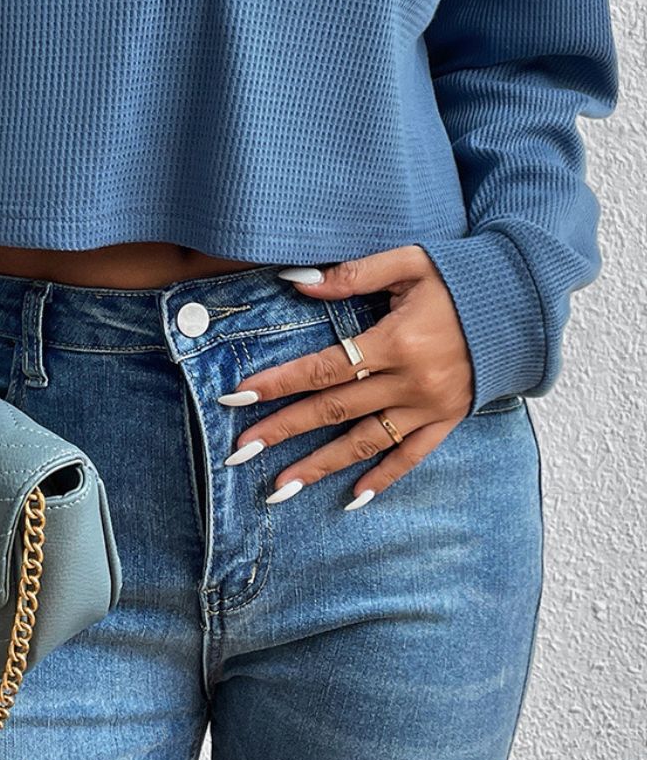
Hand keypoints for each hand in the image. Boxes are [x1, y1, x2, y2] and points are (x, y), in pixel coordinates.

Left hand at [222, 247, 474, 507]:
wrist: (521, 300)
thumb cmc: (460, 275)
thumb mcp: (408, 262)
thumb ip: (353, 274)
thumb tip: (297, 282)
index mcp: (397, 340)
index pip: (324, 367)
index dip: (279, 383)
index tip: (238, 397)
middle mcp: (412, 380)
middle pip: (335, 410)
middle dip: (284, 430)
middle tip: (240, 452)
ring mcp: (431, 406)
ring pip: (367, 442)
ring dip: (320, 465)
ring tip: (280, 487)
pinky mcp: (449, 419)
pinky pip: (412, 456)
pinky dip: (384, 477)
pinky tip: (353, 498)